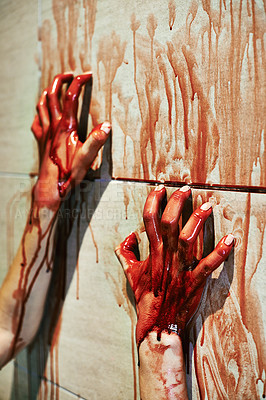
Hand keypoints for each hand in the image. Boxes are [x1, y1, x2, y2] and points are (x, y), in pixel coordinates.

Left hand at [31, 72, 110, 209]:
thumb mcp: (86, 158)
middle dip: (61, 80)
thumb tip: (107, 126)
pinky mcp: (41, 139)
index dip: (79, 82)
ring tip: (56, 87)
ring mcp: (45, 131)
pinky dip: (40, 110)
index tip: (86, 75)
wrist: (51, 185)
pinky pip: (37, 119)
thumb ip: (96, 141)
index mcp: (66, 126)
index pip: (71, 96)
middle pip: (53, 94)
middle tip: (71, 75)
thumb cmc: (68, 172)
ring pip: (42, 103)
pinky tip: (44, 112)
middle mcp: (53, 125)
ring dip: (49, 91)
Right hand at [116, 185, 233, 347]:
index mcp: (151, 252)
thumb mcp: (130, 273)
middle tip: (186, 189)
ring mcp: (180, 268)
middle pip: (169, 223)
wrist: (156, 323)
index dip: (154, 201)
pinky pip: (208, 265)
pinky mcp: (194, 281)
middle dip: (177, 202)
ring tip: (207, 206)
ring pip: (187, 239)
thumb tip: (127, 237)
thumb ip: (125, 253)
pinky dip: (220, 252)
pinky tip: (230, 239)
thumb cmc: (145, 297)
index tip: (160, 188)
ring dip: (198, 220)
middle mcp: (165, 256)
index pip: (149, 220)